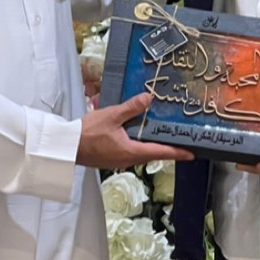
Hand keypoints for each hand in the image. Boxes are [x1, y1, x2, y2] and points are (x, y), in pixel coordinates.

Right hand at [77, 93, 194, 169]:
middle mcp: (128, 159)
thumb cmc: (88, 132)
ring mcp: (118, 160)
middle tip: (179, 142)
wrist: (66, 147)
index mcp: (131, 151)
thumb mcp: (111, 115)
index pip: (160, 152)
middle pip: (152, 154)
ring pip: (140, 153)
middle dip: (166, 149)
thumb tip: (148, 98)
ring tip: (159, 136)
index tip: (192, 154)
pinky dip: (137, 144)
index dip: (177, 152)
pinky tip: (135, 134)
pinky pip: (130, 152)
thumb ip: (131, 107)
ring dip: (151, 146)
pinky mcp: (110, 158)